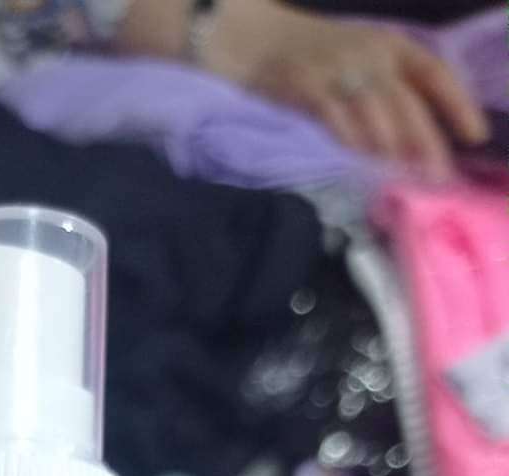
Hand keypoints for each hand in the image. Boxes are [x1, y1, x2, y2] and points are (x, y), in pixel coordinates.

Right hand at [207, 2, 488, 177]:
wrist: (258, 39)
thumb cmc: (316, 57)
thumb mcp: (362, 60)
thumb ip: (389, 93)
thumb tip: (419, 142)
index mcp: (391, 44)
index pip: (435, 73)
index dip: (458, 104)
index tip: (476, 136)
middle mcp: (371, 52)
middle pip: (409, 102)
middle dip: (427, 142)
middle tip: (437, 177)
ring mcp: (339, 67)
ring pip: (377, 114)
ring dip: (393, 149)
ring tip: (403, 176)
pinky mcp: (309, 85)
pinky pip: (338, 118)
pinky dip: (353, 141)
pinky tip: (363, 160)